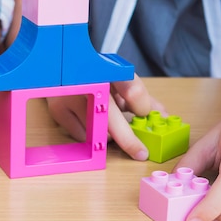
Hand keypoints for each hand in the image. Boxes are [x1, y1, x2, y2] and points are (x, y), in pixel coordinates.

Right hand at [46, 74, 163, 159]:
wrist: (60, 67)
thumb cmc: (94, 77)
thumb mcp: (118, 80)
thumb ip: (140, 97)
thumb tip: (161, 115)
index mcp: (107, 67)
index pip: (129, 85)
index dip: (142, 104)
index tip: (148, 118)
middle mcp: (86, 80)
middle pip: (109, 113)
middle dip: (127, 137)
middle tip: (140, 152)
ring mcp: (70, 96)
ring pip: (96, 129)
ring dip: (108, 135)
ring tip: (107, 123)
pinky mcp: (59, 110)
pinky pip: (82, 135)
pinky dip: (92, 136)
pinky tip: (92, 124)